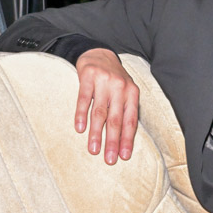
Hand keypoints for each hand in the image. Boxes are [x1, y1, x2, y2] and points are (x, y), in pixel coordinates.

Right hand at [74, 48, 138, 163]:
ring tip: (94, 150)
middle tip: (109, 159)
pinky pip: (84, 99)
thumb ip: (125, 111)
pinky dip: (81, 115)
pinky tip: (80, 129)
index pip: (130, 121)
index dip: (127, 139)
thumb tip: (124, 140)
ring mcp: (104, 82)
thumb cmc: (113, 79)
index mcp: (132, 93)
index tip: (124, 156)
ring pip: (100, 112)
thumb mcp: (125, 91)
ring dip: (96, 133)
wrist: (98, 53)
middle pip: (116, 120)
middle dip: (113, 141)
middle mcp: (120, 87)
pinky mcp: (88, 77)